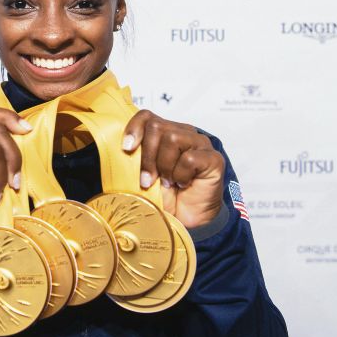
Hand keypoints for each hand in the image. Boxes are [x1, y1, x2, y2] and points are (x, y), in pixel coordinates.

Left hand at [122, 110, 224, 229]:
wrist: (186, 220)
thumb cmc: (166, 197)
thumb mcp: (143, 174)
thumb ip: (136, 156)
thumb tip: (122, 146)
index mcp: (165, 133)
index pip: (147, 116)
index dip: (134, 128)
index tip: (126, 148)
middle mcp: (184, 133)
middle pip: (157, 127)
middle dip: (147, 156)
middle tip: (148, 180)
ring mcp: (200, 144)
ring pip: (172, 139)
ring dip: (165, 166)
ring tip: (169, 182)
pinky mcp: (213, 158)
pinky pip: (189, 159)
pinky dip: (181, 175)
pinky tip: (183, 184)